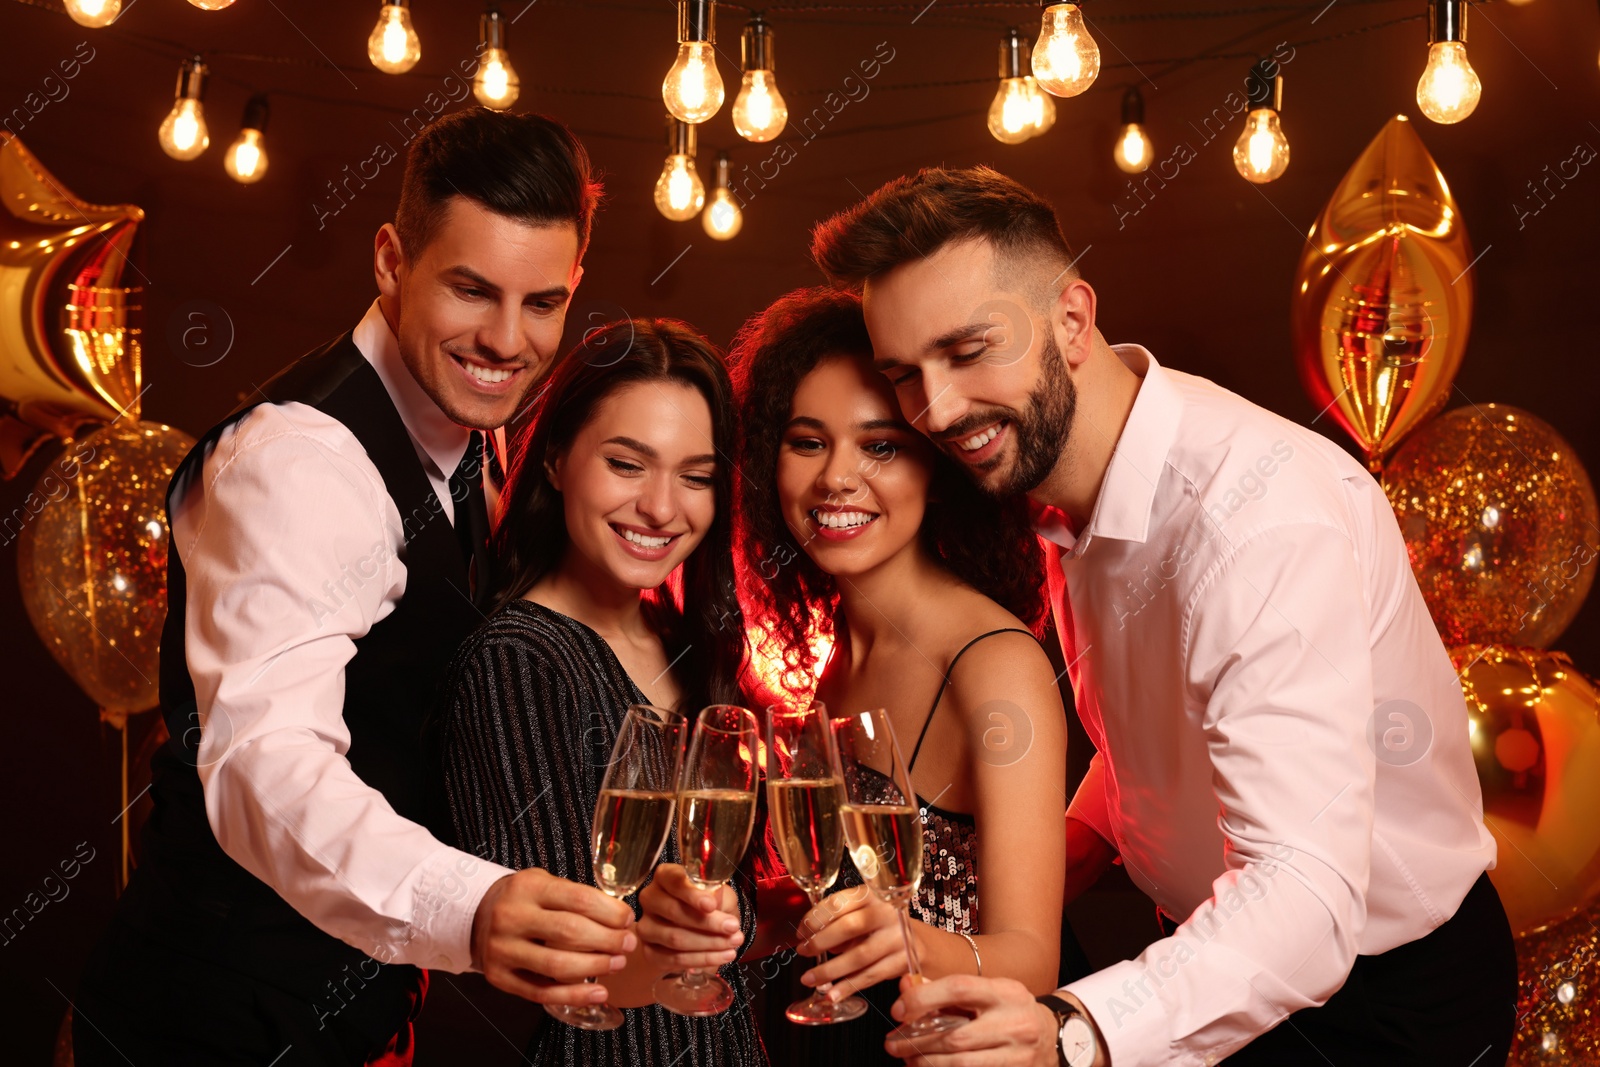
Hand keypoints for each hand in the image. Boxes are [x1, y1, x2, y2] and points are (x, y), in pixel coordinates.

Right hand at [471, 868, 637, 1003]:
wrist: (478, 915)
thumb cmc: (524, 900)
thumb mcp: (544, 884)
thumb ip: (576, 897)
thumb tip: (620, 919)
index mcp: (528, 887)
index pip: (578, 899)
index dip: (610, 912)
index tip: (628, 920)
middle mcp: (511, 917)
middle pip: (570, 932)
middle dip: (608, 941)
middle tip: (629, 944)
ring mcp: (502, 949)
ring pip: (557, 965)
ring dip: (595, 967)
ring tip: (618, 964)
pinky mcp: (499, 977)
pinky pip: (541, 992)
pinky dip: (574, 995)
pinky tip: (598, 992)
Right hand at [636, 863, 744, 973]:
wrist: (700, 932)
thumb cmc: (710, 905)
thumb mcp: (719, 894)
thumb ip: (717, 894)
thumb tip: (713, 900)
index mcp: (665, 876)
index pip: (674, 881)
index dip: (692, 894)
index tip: (711, 905)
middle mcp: (650, 898)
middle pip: (674, 912)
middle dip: (708, 923)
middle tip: (733, 928)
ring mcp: (646, 926)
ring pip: (675, 938)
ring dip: (709, 943)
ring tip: (733, 943)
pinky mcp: (649, 952)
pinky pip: (674, 959)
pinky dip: (702, 959)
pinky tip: (722, 956)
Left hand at [796, 885, 907, 999]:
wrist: (917, 942)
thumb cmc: (878, 927)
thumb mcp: (860, 915)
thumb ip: (837, 923)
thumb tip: (810, 940)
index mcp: (871, 895)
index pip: (839, 903)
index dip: (815, 919)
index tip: (801, 933)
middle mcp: (888, 913)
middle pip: (850, 926)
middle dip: (821, 942)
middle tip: (803, 952)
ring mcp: (899, 937)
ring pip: (859, 956)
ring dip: (830, 970)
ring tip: (809, 979)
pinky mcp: (904, 961)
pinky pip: (871, 976)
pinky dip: (848, 987)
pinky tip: (832, 995)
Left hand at [886, 975, 1060, 1066]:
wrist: (1054, 1037)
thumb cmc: (1011, 1011)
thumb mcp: (987, 992)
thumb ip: (946, 991)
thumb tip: (905, 987)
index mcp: (1006, 993)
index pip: (960, 989)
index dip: (924, 999)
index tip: (899, 1010)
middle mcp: (1015, 1024)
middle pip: (956, 1036)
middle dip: (917, 1042)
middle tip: (893, 1043)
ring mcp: (1018, 1055)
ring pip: (962, 1064)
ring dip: (927, 1064)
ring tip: (908, 1059)